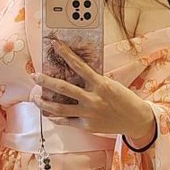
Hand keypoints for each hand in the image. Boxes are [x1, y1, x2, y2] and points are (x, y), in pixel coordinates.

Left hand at [32, 38, 155, 137]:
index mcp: (100, 84)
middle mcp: (93, 99)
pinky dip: (55, 117)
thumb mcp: (110, 84)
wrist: (135, 119)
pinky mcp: (87, 125)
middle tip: (34, 75)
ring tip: (35, 97)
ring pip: (59, 108)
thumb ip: (93, 81)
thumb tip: (74, 73)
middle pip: (63, 88)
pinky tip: (48, 113)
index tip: (54, 44)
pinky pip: (66, 121)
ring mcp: (88, 113)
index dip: (65, 53)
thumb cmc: (123, 99)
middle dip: (45, 81)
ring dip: (44, 103)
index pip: (79, 66)